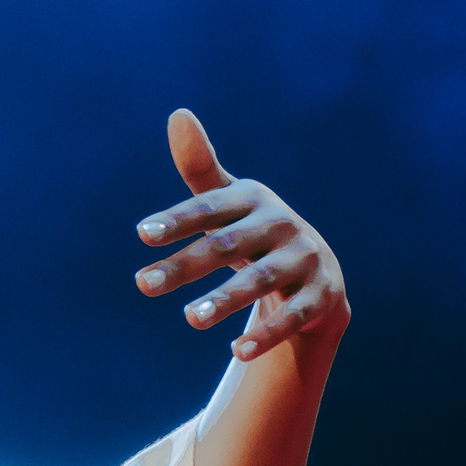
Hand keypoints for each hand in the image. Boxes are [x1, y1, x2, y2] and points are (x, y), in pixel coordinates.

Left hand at [133, 108, 348, 362]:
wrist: (317, 269)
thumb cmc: (254, 231)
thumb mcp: (229, 201)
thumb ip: (199, 168)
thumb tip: (178, 113)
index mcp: (253, 199)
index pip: (210, 207)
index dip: (178, 219)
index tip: (143, 234)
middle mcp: (282, 224)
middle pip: (228, 246)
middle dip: (185, 265)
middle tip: (142, 284)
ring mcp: (306, 259)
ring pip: (261, 281)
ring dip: (225, 300)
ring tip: (190, 318)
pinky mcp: (322, 295)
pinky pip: (292, 316)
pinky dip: (266, 334)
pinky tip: (237, 352)